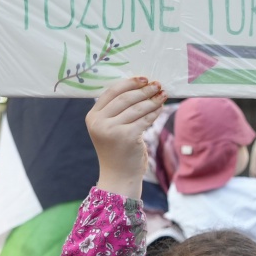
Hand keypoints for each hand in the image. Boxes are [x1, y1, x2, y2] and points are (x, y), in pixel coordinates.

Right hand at [86, 77, 166, 197]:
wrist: (119, 176)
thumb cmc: (117, 150)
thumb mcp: (109, 128)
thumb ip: (116, 110)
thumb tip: (139, 86)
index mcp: (92, 116)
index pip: (111, 91)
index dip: (129, 83)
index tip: (143, 79)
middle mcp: (99, 122)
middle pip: (125, 97)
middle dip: (144, 90)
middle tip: (157, 85)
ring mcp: (112, 129)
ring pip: (137, 107)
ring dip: (152, 99)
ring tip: (162, 95)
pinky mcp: (127, 136)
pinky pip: (145, 119)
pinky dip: (155, 112)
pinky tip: (161, 108)